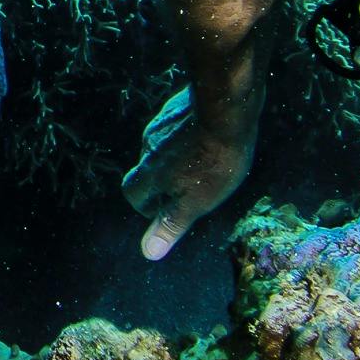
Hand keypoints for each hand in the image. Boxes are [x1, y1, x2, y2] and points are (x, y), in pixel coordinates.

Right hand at [120, 82, 259, 260]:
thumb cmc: (215, 162)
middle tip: (190, 191)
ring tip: (203, 165)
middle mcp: (148, 146)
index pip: (133, 194)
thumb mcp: (197, 202)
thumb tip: (148, 252)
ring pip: (160, 148)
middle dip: (162, 184)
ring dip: (175, 160)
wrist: (226, 108)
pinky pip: (174, 128)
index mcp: (150, 172)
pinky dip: (184, 138)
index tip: (167, 212)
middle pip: (146, 171)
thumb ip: (171, 225)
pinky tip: (207, 140)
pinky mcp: (176, 107)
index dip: (147, 207)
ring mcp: (161, 123)